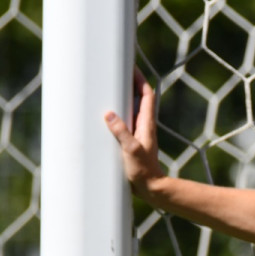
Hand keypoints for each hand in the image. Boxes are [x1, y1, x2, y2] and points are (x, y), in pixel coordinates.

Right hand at [104, 69, 165, 196]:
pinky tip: (104, 116)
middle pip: (138, 98)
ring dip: (121, 98)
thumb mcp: (131, 150)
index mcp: (146, 124)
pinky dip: (116, 114)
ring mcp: (137, 133)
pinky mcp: (131, 141)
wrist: (150, 188)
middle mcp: (143, 125)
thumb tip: (109, 114)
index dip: (140, 79)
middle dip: (129, 84)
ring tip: (107, 88)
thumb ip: (121, 132)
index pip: (147, 95)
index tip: (131, 67)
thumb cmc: (143, 170)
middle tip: (115, 73)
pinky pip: (124, 122)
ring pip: (130, 109)